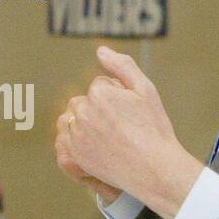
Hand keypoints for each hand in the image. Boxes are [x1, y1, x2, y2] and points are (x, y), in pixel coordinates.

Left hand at [56, 45, 202, 218]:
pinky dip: (76, 139)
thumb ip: (122, 65)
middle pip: (84, 101)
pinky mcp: (73, 154)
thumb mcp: (145, 89)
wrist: (153, 168)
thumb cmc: (153, 128)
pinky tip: (96, 145)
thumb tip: (100, 50)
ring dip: (85, 123)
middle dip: (98, 109)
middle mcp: (83, 112)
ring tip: (108, 136)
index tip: (130, 113)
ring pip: (73, 119)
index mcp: (99, 92)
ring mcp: (76, 134)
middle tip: (121, 126)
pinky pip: (65, 139)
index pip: (100, 86)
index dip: (117, 98)